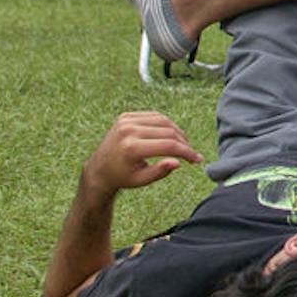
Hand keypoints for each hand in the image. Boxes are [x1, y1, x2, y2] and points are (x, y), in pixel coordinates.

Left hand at [82, 112, 202, 197]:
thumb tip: (178, 162)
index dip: (186, 152)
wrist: (99, 169)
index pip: (168, 145)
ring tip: (182, 144)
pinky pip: (153, 116)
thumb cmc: (121, 177)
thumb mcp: (141, 180)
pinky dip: (165, 124)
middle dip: (184, 143)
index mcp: (131, 148)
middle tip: (191, 153)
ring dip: (177, 131)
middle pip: (168, 131)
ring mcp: (126, 121)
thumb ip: (160, 171)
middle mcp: (128, 130)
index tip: (197, 159)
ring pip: (163, 121)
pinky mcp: (126, 116)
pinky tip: (170, 134)